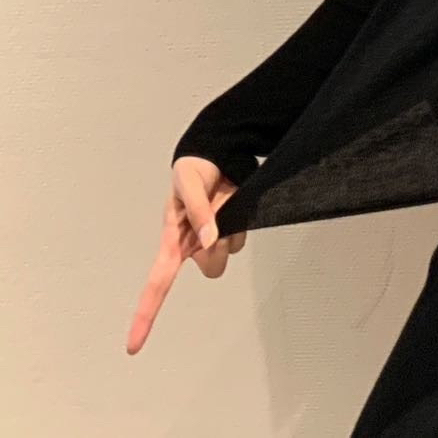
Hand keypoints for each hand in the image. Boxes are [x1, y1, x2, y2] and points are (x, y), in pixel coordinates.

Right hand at [124, 156, 246, 354]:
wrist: (216, 156)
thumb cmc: (192, 171)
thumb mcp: (187, 183)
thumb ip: (197, 211)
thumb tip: (208, 239)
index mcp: (172, 241)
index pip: (157, 284)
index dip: (145, 315)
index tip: (133, 345)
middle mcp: (192, 246)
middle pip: (210, 268)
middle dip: (217, 250)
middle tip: (215, 221)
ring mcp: (213, 239)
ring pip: (227, 256)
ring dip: (229, 235)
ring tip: (222, 205)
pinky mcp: (230, 230)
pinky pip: (241, 239)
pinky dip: (240, 225)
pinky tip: (232, 204)